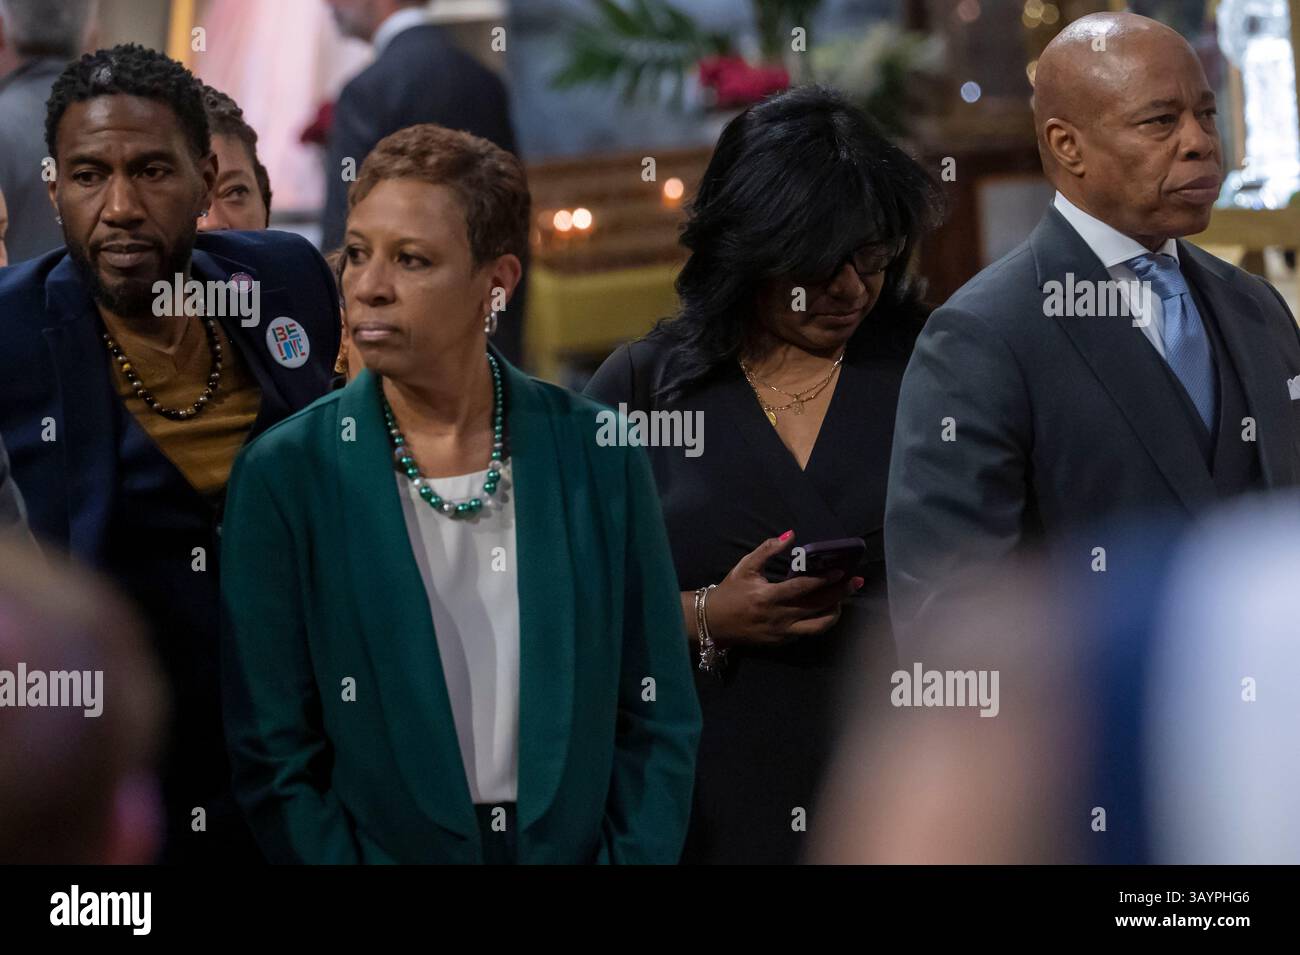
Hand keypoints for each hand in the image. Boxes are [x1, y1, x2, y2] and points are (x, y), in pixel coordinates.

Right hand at [705, 531, 862, 646]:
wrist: (713, 622)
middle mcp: (778, 617)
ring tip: (843, 599)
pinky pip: (807, 632)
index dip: (823, 579)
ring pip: (818, 626)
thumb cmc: (730, 592)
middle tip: (856, 583)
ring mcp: (782, 633)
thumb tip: (791, 535)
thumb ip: (767, 549)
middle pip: (817, 607)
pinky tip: (827, 609)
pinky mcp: (782, 642)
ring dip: (834, 612)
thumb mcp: (745, 566)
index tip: (841, 571)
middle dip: (840, 594)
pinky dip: (820, 620)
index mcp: (768, 597)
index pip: (802, 588)